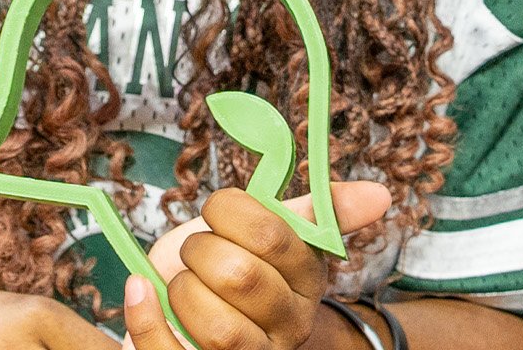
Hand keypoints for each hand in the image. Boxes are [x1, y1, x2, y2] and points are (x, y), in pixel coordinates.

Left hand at [120, 181, 391, 349]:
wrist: (198, 320)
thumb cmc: (234, 268)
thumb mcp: (274, 235)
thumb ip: (322, 210)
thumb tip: (382, 193)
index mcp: (308, 283)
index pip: (276, 237)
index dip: (233, 212)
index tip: (217, 209)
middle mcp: (288, 328)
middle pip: (243, 279)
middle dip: (203, 250)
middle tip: (195, 249)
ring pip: (220, 329)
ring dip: (182, 289)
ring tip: (180, 280)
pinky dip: (146, 317)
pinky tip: (140, 288)